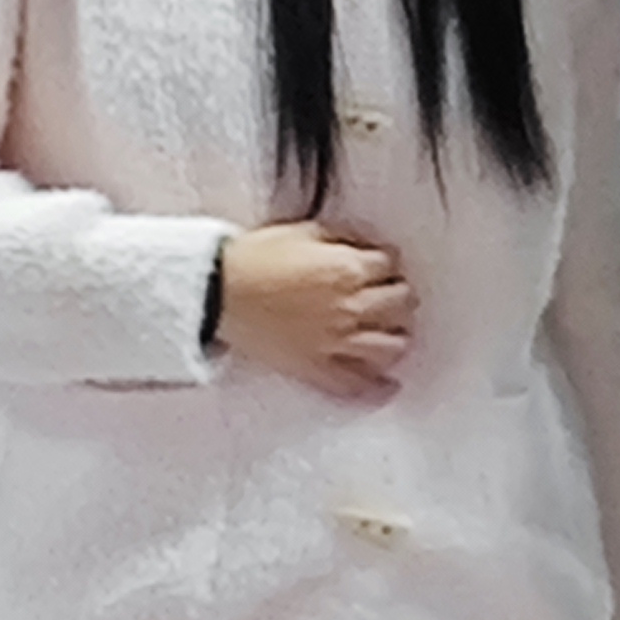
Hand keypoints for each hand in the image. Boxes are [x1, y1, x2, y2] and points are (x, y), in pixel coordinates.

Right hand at [214, 224, 415, 401]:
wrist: (218, 291)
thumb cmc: (254, 259)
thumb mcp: (304, 231)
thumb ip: (342, 239)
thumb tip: (365, 245)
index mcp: (348, 269)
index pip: (391, 264)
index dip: (387, 262)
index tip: (382, 265)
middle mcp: (350, 307)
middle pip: (401, 303)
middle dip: (398, 295)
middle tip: (389, 294)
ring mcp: (336, 341)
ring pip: (390, 346)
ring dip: (396, 336)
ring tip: (391, 332)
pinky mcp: (317, 368)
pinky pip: (357, 385)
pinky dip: (378, 388)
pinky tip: (389, 385)